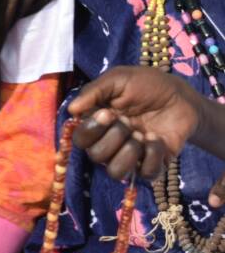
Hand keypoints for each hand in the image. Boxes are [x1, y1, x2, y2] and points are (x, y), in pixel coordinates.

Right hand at [69, 66, 201, 180]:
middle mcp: (109, 142)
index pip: (80, 139)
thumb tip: (72, 110)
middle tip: (129, 121)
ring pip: (115, 172)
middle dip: (114, 138)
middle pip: (96, 156)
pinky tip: (157, 139)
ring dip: (129, 152)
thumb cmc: (145, 84)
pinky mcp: (152, 164)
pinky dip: (152, 156)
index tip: (108, 113)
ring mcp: (131, 155)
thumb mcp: (117, 79)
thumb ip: (93, 92)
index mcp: (97, 123)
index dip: (91, 130)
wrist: (179, 95)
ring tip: (142, 134)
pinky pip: (146, 174)